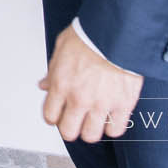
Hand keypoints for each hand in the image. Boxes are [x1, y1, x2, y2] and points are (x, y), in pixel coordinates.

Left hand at [40, 25, 142, 143]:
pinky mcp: (123, 105)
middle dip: (70, 128)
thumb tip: (44, 85)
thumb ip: (52, 71)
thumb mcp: (61, 47)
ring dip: (91, 130)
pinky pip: (115, 130)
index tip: (58, 114)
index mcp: (61, 85)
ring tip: (93, 120)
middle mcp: (79, 98)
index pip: (50, 116)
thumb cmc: (90, 35)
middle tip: (75, 120)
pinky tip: (111, 118)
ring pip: (91, 136)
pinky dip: (113, 127)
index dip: (54, 117)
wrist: (117, 32)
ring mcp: (101, 104)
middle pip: (69, 132)